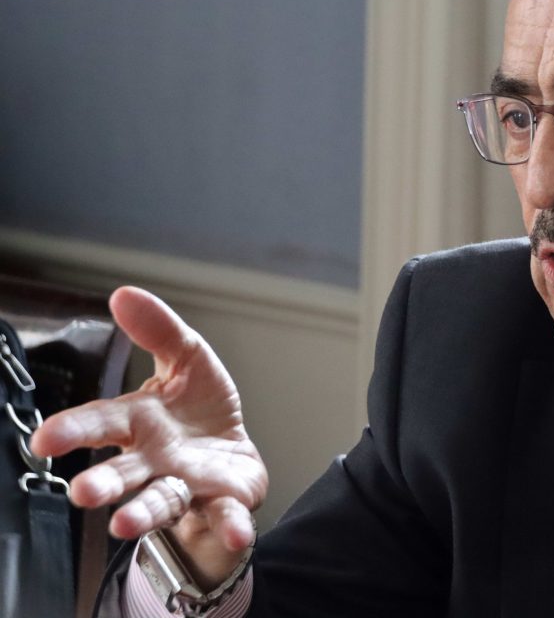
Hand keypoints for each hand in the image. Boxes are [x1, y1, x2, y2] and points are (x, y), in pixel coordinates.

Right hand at [30, 286, 267, 582]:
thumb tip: (123, 294)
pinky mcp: (221, 502)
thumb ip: (159, 331)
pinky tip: (239, 531)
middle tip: (82, 492)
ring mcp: (185, 486)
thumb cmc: (198, 411)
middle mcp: (154, 461)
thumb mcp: (187, 360)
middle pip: (123, 472)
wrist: (230, 458)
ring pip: (159, 502)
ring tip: (124, 523)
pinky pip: (225, 516)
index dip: (72, 430)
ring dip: (143, 513)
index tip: (44, 440)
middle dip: (102, 481)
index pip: (102, 423)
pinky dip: (229, 525)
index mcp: (140, 422)